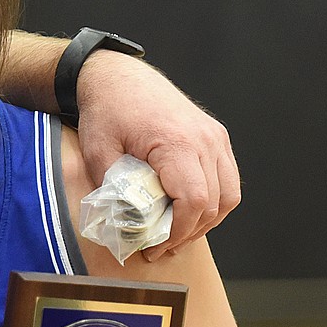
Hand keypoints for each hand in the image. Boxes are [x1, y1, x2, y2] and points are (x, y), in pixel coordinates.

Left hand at [75, 53, 239, 258]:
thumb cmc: (107, 112)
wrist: (119, 78)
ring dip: (206, 221)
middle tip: (160, 248)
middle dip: (189, 233)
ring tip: (175, 236)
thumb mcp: (98, 153)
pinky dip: (212, 201)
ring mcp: (215, 137)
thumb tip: (124, 227)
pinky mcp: (215, 137)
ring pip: (228, 195)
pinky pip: (227, 179)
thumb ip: (112, 191)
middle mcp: (205, 139)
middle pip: (215, 203)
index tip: (155, 247)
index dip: (178, 232)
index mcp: (177, 143)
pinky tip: (186, 213)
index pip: (194, 201)